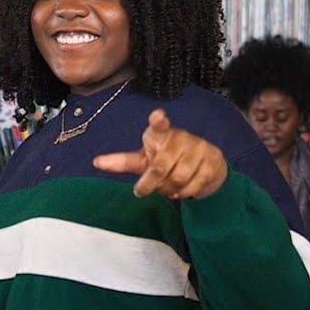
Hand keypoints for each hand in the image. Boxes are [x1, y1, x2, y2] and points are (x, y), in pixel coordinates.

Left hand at [93, 109, 227, 199]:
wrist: (206, 166)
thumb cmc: (169, 159)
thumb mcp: (145, 159)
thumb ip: (123, 161)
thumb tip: (96, 162)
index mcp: (161, 134)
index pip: (159, 126)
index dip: (158, 121)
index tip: (157, 115)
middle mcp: (181, 137)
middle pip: (160, 167)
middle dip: (149, 184)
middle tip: (142, 191)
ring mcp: (199, 147)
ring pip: (178, 179)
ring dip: (168, 190)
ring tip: (167, 189)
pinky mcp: (213, 160)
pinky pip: (194, 185)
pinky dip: (184, 193)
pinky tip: (182, 190)